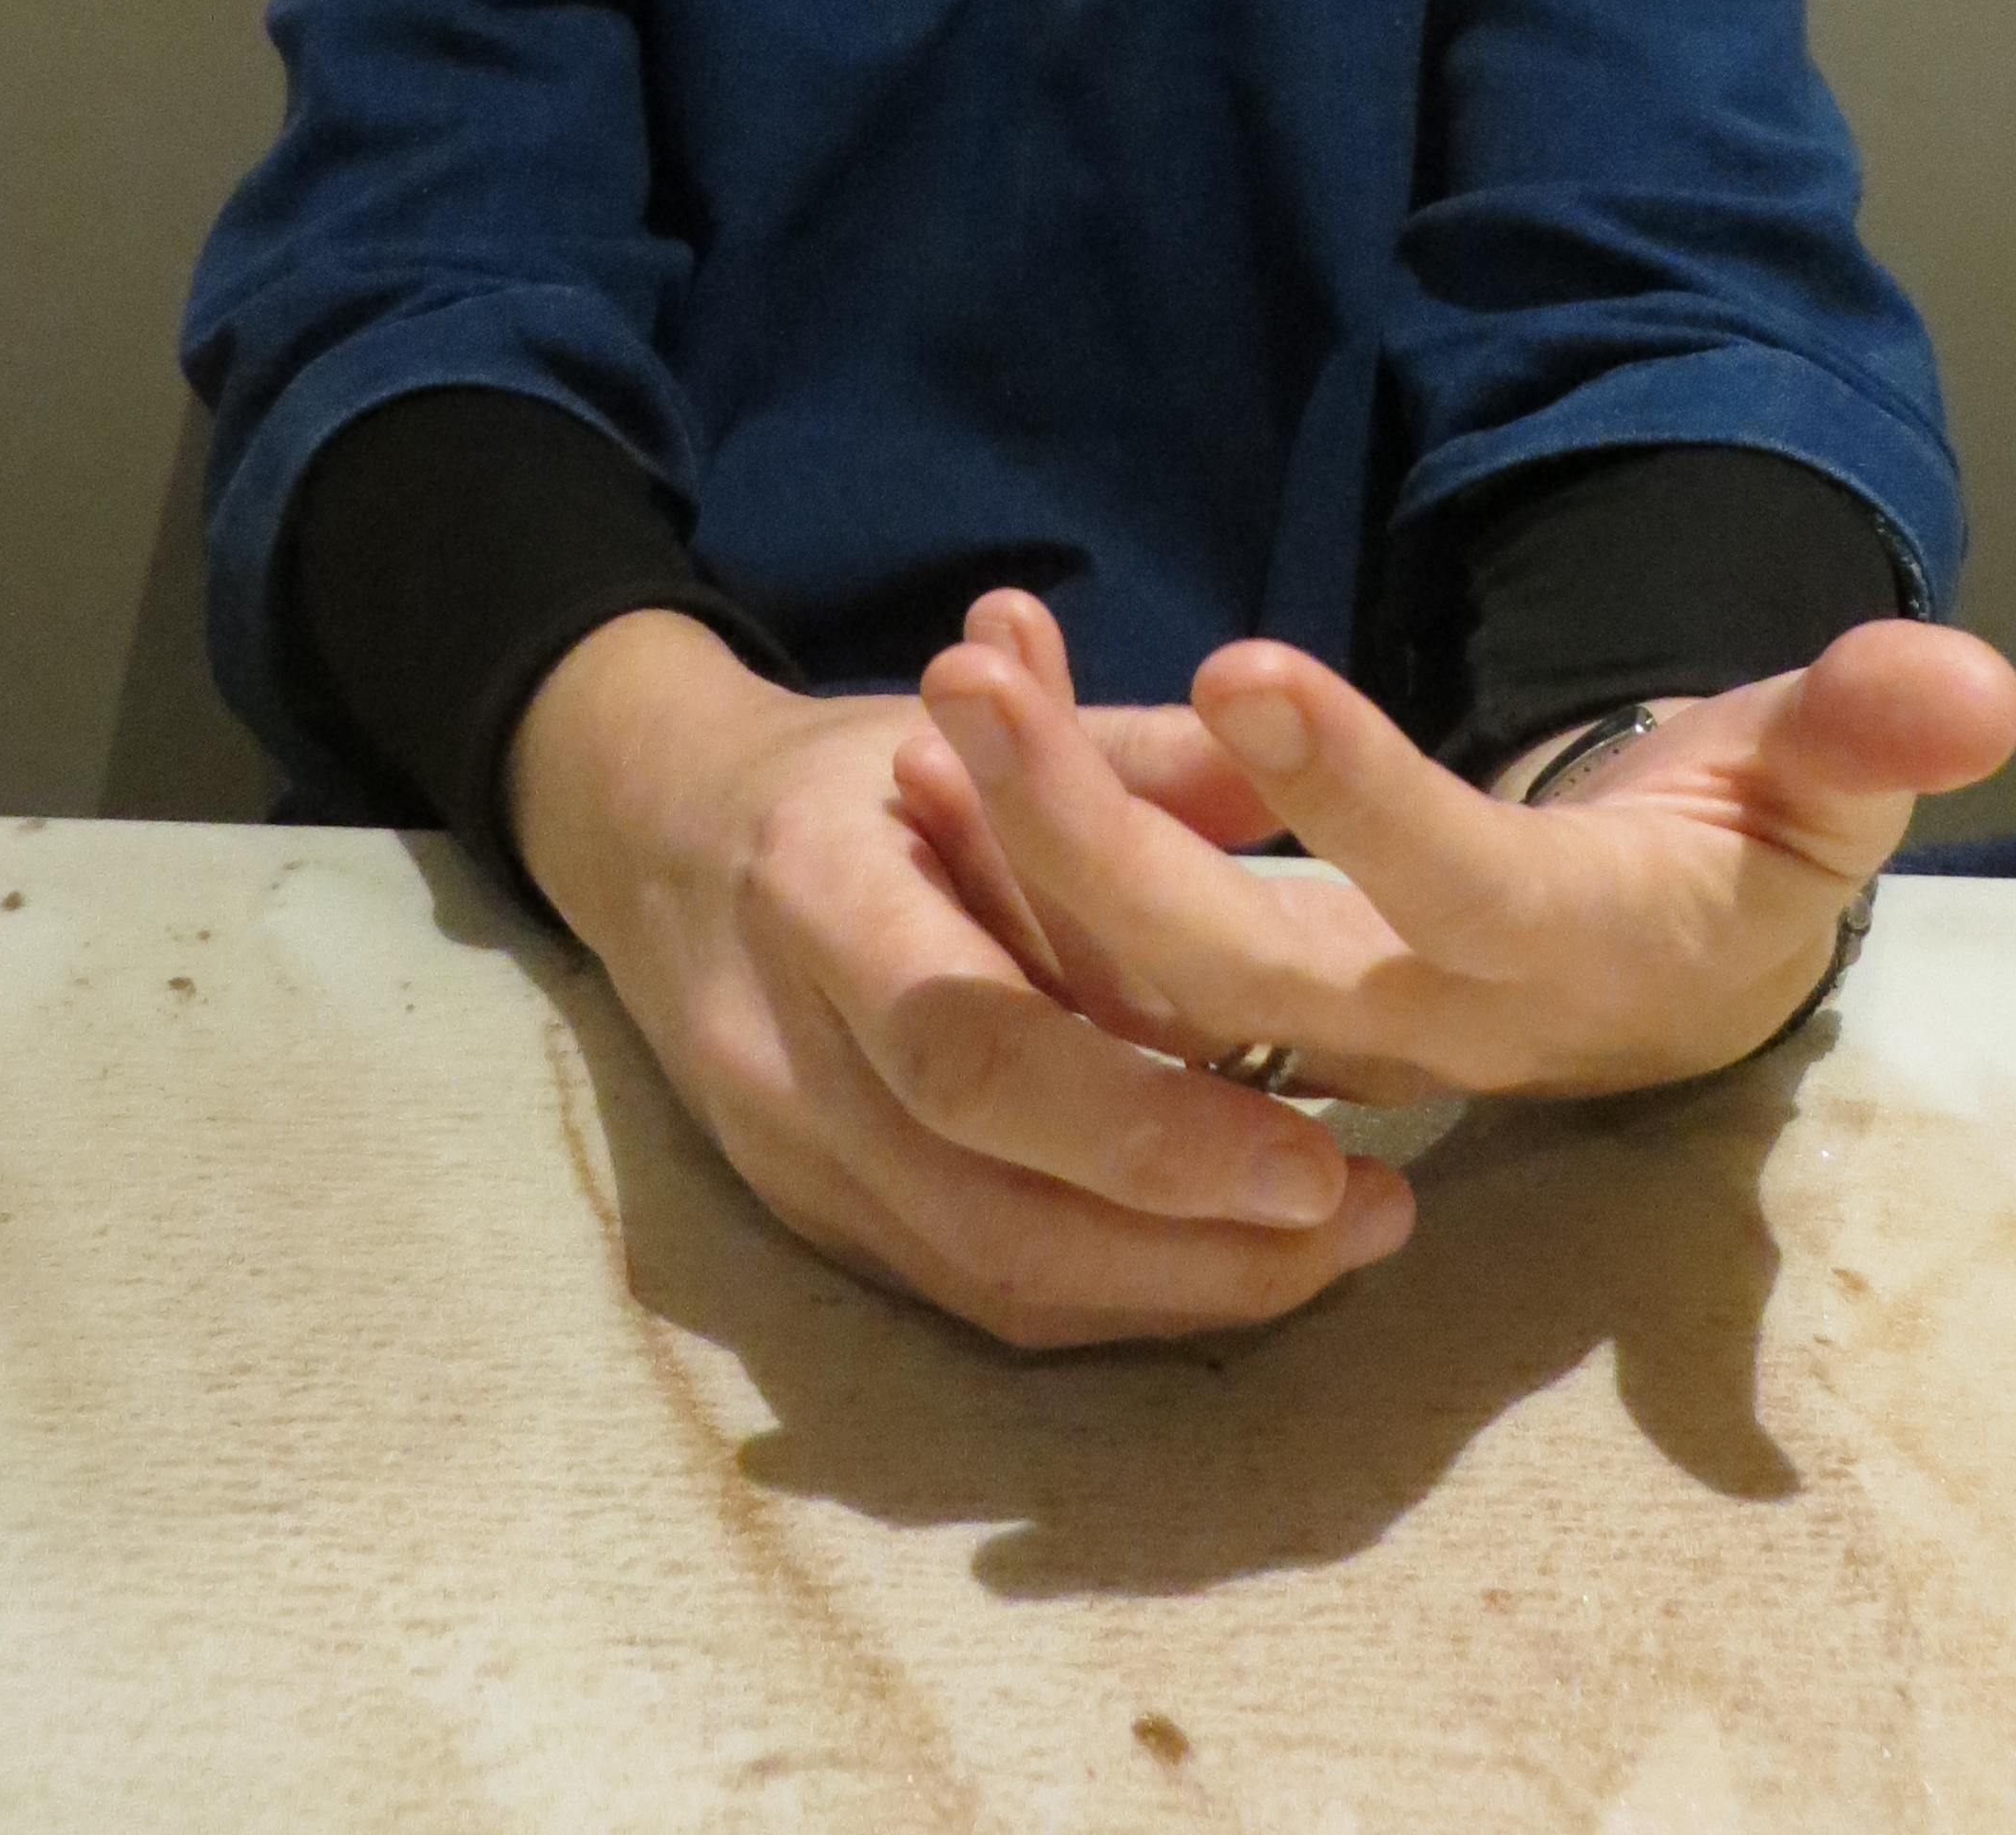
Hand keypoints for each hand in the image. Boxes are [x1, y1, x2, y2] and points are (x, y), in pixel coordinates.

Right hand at [505, 612, 1415, 1345]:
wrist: (645, 834)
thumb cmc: (843, 770)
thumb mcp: (971, 718)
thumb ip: (1130, 750)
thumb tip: (1300, 747)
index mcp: (817, 891)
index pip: (972, 1048)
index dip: (1142, 1125)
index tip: (1314, 1152)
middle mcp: (783, 1051)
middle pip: (988, 1210)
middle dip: (1194, 1246)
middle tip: (1370, 1214)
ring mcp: (783, 1159)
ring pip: (986, 1283)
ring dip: (1175, 1290)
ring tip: (1337, 1247)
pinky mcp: (803, 1222)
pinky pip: (967, 1295)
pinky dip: (1110, 1295)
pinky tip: (1229, 1260)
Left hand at [905, 600, 2015, 1101]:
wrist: (1664, 972)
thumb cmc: (1737, 858)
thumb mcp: (1819, 789)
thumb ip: (1870, 731)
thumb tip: (1969, 678)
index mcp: (1563, 958)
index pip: (1449, 891)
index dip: (1352, 793)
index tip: (1240, 661)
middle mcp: (1422, 1020)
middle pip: (1230, 976)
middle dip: (1088, 840)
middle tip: (972, 687)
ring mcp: (1319, 1030)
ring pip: (1136, 979)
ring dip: (1023, 839)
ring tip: (945, 684)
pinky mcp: (1247, 1010)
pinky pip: (1106, 952)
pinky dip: (1022, 841)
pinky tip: (962, 711)